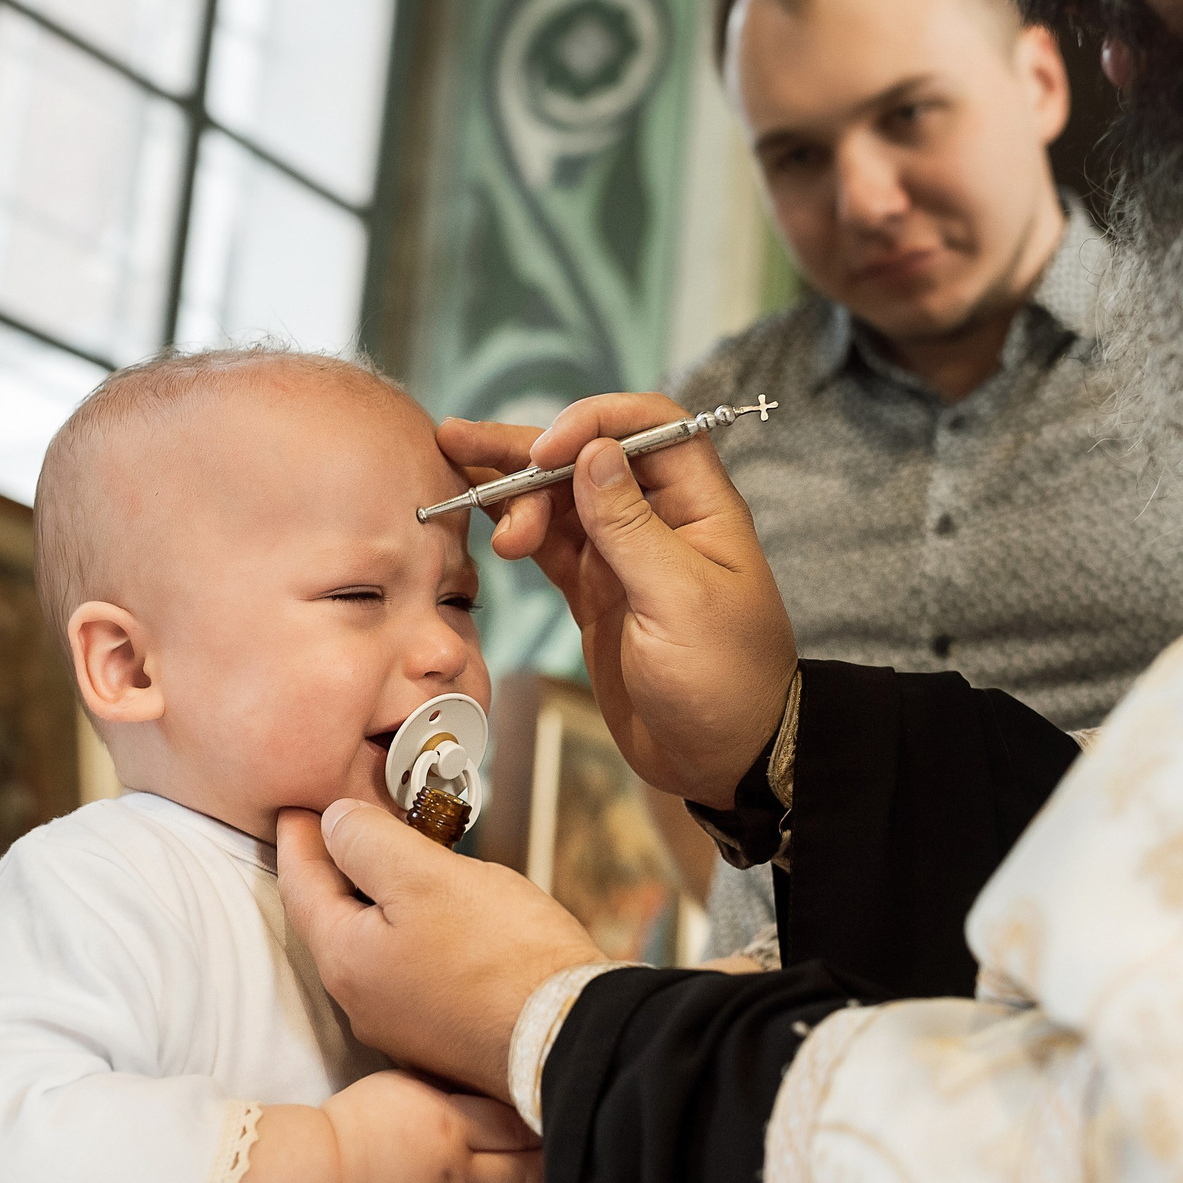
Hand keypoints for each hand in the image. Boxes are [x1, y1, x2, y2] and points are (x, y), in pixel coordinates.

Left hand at [277, 800, 605, 1091]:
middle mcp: (361, 1000)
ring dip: (377, 899)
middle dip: (335, 867)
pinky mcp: (440, 1033)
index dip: (298, 837)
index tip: (296, 806)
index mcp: (346, 959)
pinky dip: (409, 930)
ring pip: (372, 944)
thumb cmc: (504, 957)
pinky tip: (438, 912)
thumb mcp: (428, 876)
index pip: (300, 884)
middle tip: (343, 824)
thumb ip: (369, 842)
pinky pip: (407, 969)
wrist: (571, 1035)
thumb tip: (336, 822)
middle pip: (332, 917)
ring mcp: (400, 1023)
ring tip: (397, 858)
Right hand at [324, 1070, 543, 1182]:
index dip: (541, 1122)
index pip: (517, 1127)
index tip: (553, 1114)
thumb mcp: (406, 1083)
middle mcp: (460, 1169)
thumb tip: (491, 1086)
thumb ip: (451, 1088)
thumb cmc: (361, 1118)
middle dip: (552, 1162)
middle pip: (528, 1172)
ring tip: (554, 1182)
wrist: (326, 1173)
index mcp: (452, 1124)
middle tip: (563, 1149)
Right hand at [439, 394, 796, 808]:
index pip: (648, 428)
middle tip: (460, 441)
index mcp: (699, 508)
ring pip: (559, 500)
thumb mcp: (679, 603)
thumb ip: (630, 528)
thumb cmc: (725, 683)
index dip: (593, 423)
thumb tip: (593, 453)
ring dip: (510, 491)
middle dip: (526, 447)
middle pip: (589, 457)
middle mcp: (660, 520)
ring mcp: (622, 556)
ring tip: (457, 490)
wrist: (723, 760)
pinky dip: (513, 529)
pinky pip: (548, 545)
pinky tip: (480, 521)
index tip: (544, 451)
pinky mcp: (595, 593)